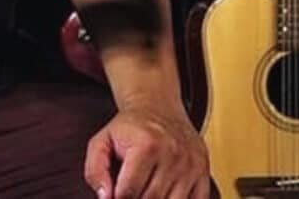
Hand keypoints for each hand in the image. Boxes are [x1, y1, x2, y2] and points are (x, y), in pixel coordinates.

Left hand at [84, 100, 209, 198]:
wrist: (159, 107)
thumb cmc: (130, 127)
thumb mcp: (102, 141)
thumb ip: (95, 169)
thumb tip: (105, 197)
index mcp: (147, 145)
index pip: (129, 192)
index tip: (115, 195)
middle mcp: (173, 154)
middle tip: (130, 192)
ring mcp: (191, 164)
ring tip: (145, 192)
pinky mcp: (203, 171)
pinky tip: (165, 195)